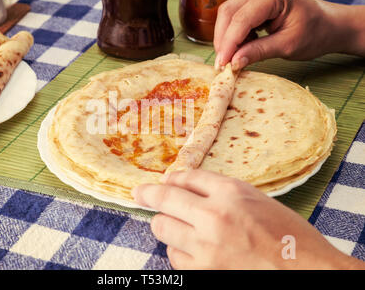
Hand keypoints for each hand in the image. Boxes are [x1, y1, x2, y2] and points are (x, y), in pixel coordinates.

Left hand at [132, 170, 364, 268]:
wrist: (306, 272)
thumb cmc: (288, 235)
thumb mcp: (256, 199)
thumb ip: (218, 189)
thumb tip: (179, 182)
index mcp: (232, 193)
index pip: (187, 177)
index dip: (168, 178)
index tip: (156, 182)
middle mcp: (215, 216)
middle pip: (164, 200)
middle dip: (149, 196)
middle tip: (141, 195)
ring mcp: (207, 247)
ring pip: (162, 228)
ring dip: (166, 224)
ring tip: (179, 224)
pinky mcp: (204, 271)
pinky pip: (175, 256)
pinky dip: (179, 250)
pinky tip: (193, 248)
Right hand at [214, 0, 364, 69]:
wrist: (330, 26)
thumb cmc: (316, 34)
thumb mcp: (287, 46)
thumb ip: (258, 52)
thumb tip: (233, 62)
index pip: (242, 19)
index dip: (228, 43)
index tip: (222, 65)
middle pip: (229, 11)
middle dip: (223, 39)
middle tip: (222, 63)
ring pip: (229, 12)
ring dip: (226, 37)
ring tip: (232, 57)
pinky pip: (236, 14)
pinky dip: (234, 33)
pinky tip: (242, 46)